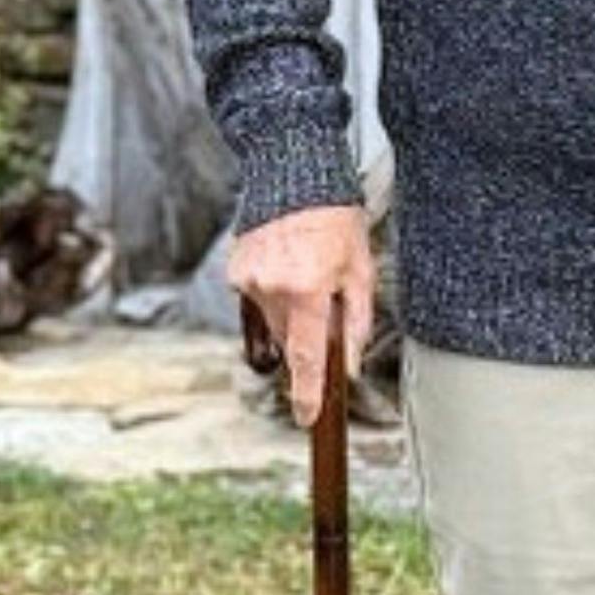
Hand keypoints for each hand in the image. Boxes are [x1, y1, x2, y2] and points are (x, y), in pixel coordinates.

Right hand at [223, 202, 374, 423]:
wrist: (296, 176)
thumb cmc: (337, 223)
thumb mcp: (360, 272)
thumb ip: (354, 324)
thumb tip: (348, 366)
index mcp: (306, 290)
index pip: (307, 357)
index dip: (308, 393)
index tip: (307, 418)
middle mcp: (271, 288)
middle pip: (290, 341)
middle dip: (308, 337)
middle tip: (325, 304)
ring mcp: (248, 280)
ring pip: (273, 322)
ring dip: (291, 313)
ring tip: (306, 274)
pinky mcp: (235, 271)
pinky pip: (256, 301)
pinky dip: (273, 295)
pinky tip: (287, 266)